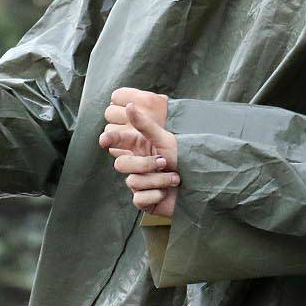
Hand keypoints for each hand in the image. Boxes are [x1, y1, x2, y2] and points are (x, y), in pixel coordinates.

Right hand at [100, 89, 177, 216]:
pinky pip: (139, 199)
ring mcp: (140, 184)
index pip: (118, 142)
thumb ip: (145, 125)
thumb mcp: (166, 140)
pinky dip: (156, 195)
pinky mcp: (145, 200)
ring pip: (133, 182)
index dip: (110, 140)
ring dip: (158, 180)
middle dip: (144, 164)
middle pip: (121, 164)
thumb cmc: (185, 160)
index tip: (104, 140)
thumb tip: (129, 105)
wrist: (201, 185)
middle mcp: (137, 165)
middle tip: (164, 162)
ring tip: (175, 178)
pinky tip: (167, 193)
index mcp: (140, 148)